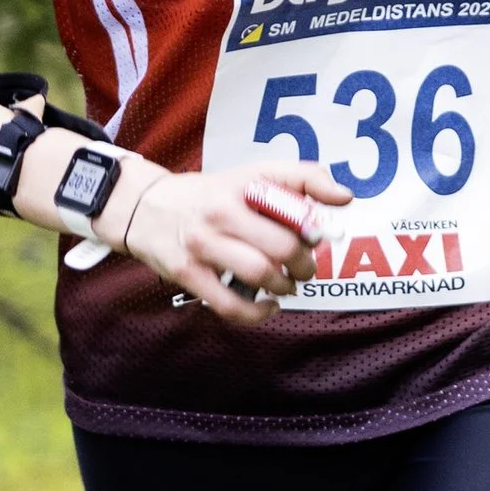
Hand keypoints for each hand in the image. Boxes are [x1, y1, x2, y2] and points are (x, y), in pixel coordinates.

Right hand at [121, 160, 350, 323]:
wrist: (144, 207)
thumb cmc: (210, 196)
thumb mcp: (250, 177)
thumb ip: (298, 182)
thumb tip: (345, 198)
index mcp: (243, 182)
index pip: (295, 187)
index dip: (316, 218)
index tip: (319, 235)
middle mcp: (222, 209)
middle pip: (282, 243)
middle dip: (305, 263)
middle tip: (305, 269)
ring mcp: (203, 243)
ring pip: (260, 273)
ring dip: (284, 286)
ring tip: (286, 285)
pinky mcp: (188, 272)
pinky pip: (230, 304)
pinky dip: (257, 313)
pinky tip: (267, 308)